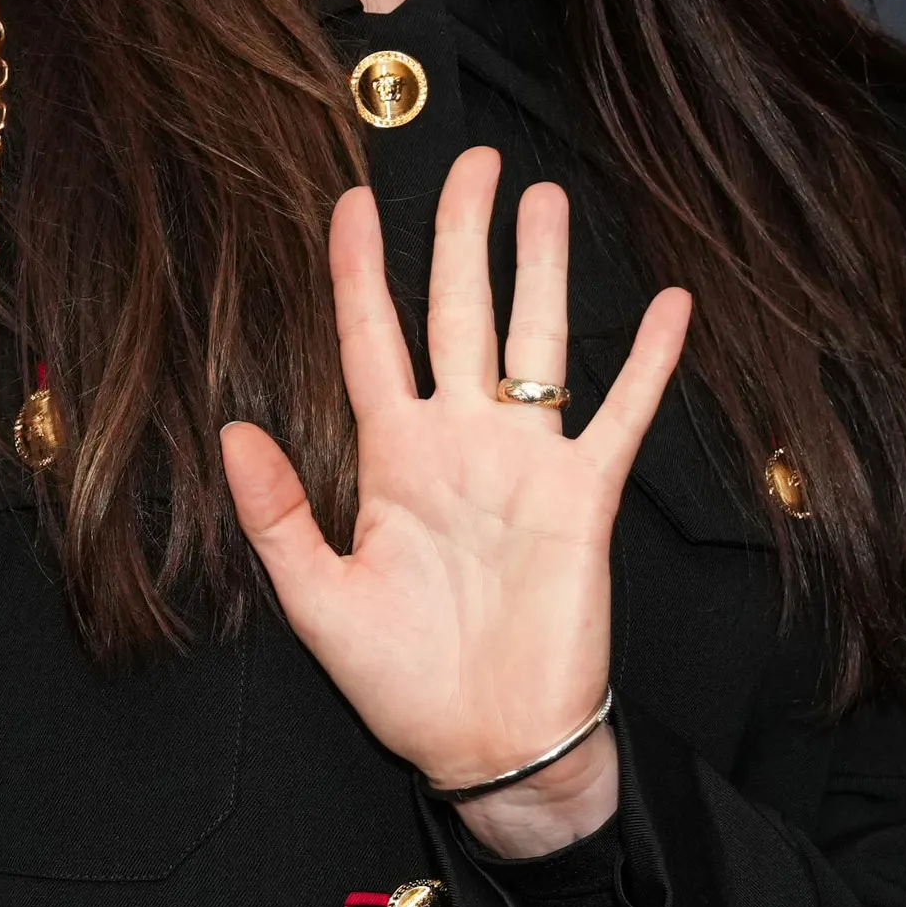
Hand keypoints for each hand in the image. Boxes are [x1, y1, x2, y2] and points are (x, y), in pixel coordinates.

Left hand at [219, 147, 693, 857]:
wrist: (490, 747)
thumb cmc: (403, 683)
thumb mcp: (317, 600)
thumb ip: (276, 514)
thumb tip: (235, 429)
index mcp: (392, 458)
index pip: (371, 339)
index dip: (360, 270)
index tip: (351, 201)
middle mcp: (460, 442)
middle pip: (459, 312)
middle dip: (461, 235)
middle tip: (471, 159)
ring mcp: (526, 463)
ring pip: (536, 341)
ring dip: (542, 269)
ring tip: (545, 198)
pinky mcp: (584, 497)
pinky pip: (621, 413)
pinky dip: (647, 361)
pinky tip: (670, 306)